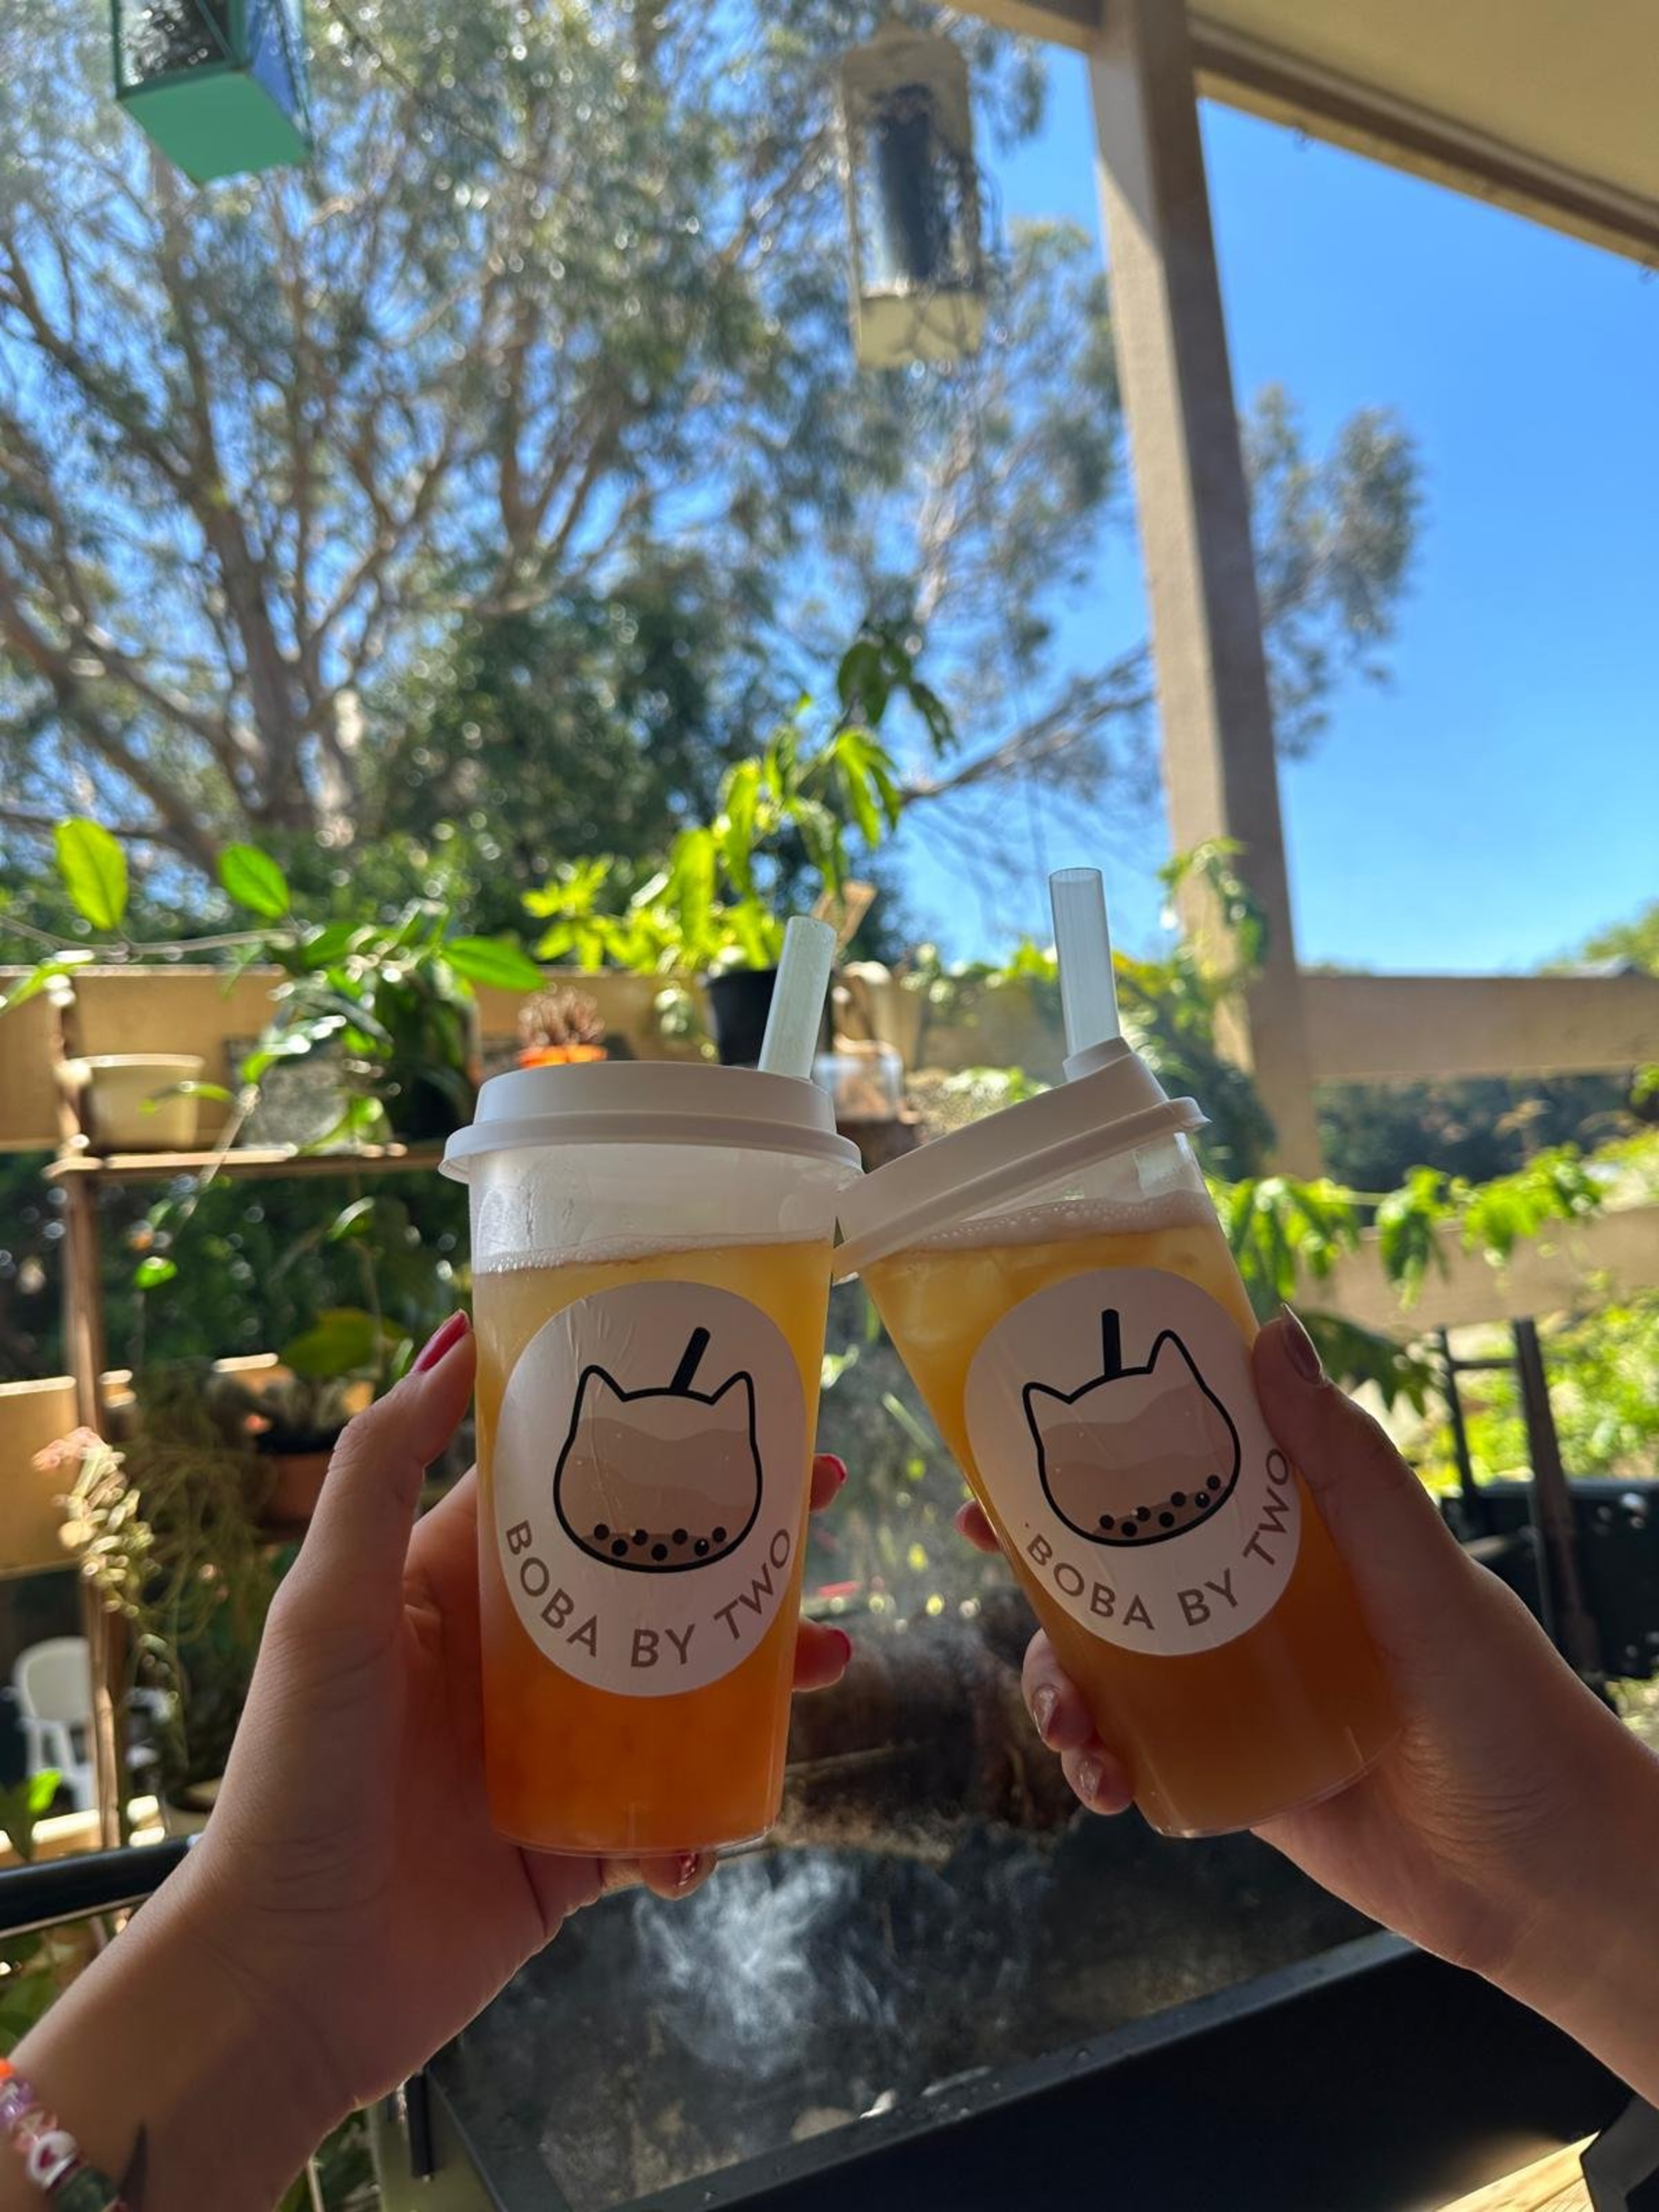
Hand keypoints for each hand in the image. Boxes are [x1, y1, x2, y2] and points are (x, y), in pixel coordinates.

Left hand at [10, 1315, 850, 2206]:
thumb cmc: (299, 1773)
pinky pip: (669, 1815)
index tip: (735, 1403)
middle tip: (826, 1506)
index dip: (654, 1442)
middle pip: (652, 1577)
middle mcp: (513, 1660)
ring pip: (685, 1691)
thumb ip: (381, 1469)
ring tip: (829, 1658)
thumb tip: (448, 1341)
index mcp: (458, 1587)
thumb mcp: (330, 1602)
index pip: (572, 1488)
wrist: (290, 1976)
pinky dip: (703, 1821)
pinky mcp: (576, 1847)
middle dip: (740, 1543)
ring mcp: (552, 1754)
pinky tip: (710, 1833)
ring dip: (760, 1675)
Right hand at [958, 1309, 1658, 2094]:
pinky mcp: (1236, 1777)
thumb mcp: (1424, 1576)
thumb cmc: (1511, 1710)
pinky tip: (1098, 1782)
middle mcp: (1259, 1603)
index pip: (1183, 1463)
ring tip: (1065, 1722)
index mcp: (1302, 1535)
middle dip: (1043, 1558)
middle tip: (987, 1548)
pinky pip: (1139, 1755)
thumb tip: (1270, 1332)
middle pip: (1120, 1560)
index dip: (1098, 1440)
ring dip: (1058, 1680)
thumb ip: (1347, 1466)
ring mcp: (1241, 1692)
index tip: (1023, 1424)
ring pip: (1109, 1663)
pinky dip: (1098, 1764)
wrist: (1549, 1882)